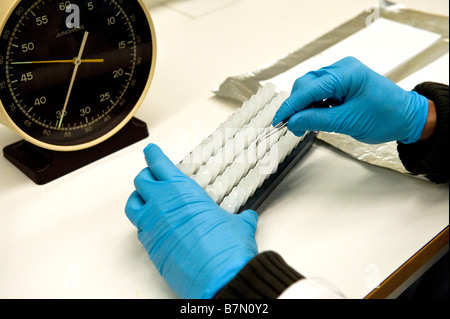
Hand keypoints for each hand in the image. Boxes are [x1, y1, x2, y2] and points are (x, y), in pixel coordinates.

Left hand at [125, 144, 258, 298]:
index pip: (159, 164)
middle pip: (141, 181)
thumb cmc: (226, 248)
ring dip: (138, 199)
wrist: (219, 278)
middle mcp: (162, 204)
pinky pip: (139, 229)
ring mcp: (152, 226)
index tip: (151, 151)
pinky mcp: (149, 247)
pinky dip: (144, 225)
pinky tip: (156, 228)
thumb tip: (247, 217)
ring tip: (147, 200)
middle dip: (147, 177)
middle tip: (154, 178)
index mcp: (182, 190)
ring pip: (132, 204)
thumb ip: (241, 218)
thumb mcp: (237, 225)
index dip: (153, 155)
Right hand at [273, 56, 428, 143]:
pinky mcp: (342, 82)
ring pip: (310, 88)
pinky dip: (314, 105)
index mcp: (346, 74)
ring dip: (305, 107)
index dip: (290, 106)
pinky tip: (315, 117)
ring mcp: (342, 74)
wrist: (407, 117)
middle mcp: (342, 69)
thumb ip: (317, 120)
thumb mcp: (348, 122)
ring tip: (305, 125)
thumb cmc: (386, 117)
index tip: (278, 121)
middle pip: (306, 84)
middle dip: (296, 106)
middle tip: (294, 128)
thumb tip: (293, 121)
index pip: (308, 88)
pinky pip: (320, 91)